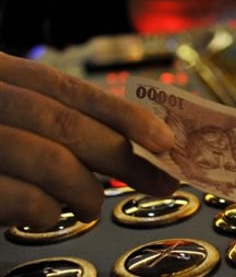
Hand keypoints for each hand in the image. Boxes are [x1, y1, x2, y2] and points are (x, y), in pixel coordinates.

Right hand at [0, 52, 177, 228]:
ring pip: (49, 159)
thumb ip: (54, 117)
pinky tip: (51, 214)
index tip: (166, 140)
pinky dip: (47, 211)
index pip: (73, 92)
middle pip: (68, 125)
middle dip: (123, 158)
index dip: (126, 115)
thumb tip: (126, 139)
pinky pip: (18, 196)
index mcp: (2, 74)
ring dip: (86, 190)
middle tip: (158, 180)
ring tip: (93, 204)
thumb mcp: (11, 110)